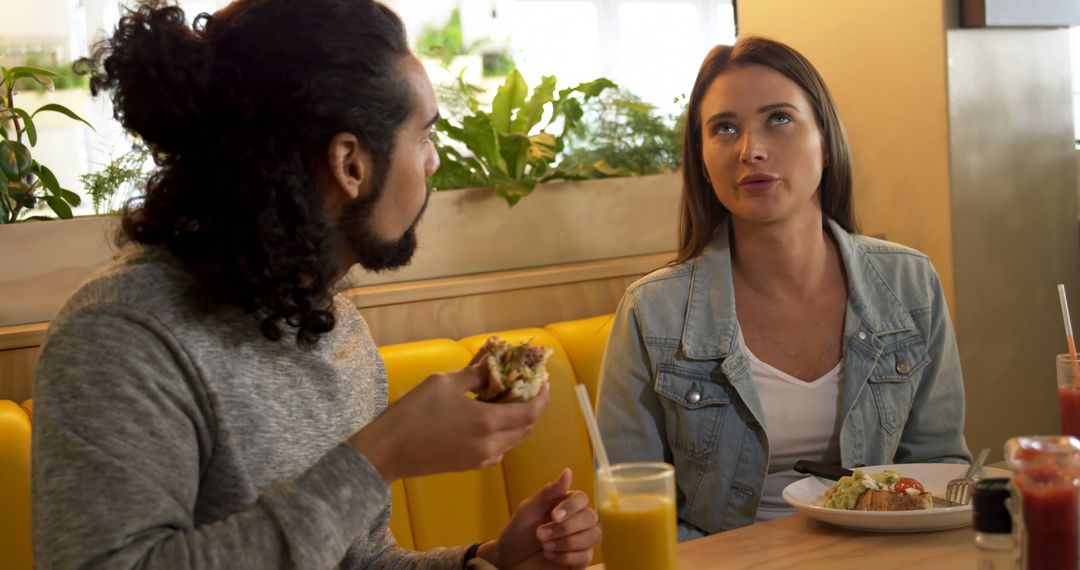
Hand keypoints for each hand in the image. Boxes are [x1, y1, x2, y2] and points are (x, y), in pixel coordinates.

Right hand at [350, 369, 548, 481]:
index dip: (542, 396)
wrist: (388, 451)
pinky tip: (488, 419)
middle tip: (524, 387)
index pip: (531, 412)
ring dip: (517, 421)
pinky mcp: (470, 466)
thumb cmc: (414, 412)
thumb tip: (493, 368)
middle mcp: (491, 444)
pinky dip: (503, 434)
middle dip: (530, 407)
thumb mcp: (445, 382)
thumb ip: (474, 375)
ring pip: (513, 440)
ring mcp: (482, 459)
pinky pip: (499, 450)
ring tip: (506, 400)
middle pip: (526, 428)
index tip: (543, 381)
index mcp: (488, 422)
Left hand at [478, 468, 599, 568]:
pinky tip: (550, 555)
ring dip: (566, 542)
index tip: (553, 516)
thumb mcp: (530, 508)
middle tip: (541, 534)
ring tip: (544, 546)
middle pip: (590, 517)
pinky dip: (565, 557)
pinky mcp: (579, 561)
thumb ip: (550, 491)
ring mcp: (580, 541)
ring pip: (593, 537)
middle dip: (564, 528)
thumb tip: (568, 471)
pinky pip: (586, 557)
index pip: (582, 498)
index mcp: (566, 504)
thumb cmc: (518, 531)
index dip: (571, 507)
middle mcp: (577, 521)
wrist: (509, 558)